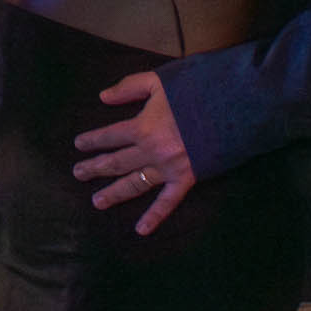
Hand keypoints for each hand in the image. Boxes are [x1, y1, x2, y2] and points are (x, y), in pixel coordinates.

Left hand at [71, 71, 194, 234]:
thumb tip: (103, 97)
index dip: (93, 140)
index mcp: (142, 127)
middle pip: (116, 162)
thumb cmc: (195, 90)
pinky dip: (154, 216)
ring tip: (97, 201)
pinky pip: (167, 202)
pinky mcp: (186, 179)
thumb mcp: (158, 80)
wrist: (232, 107)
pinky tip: (141, 230)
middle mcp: (150, 151)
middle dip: (95, 168)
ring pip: (135, 183)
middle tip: (78, 174)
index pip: (109, 136)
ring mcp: (167, 168)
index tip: (79, 145)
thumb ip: (129, 87)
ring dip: (114, 193)